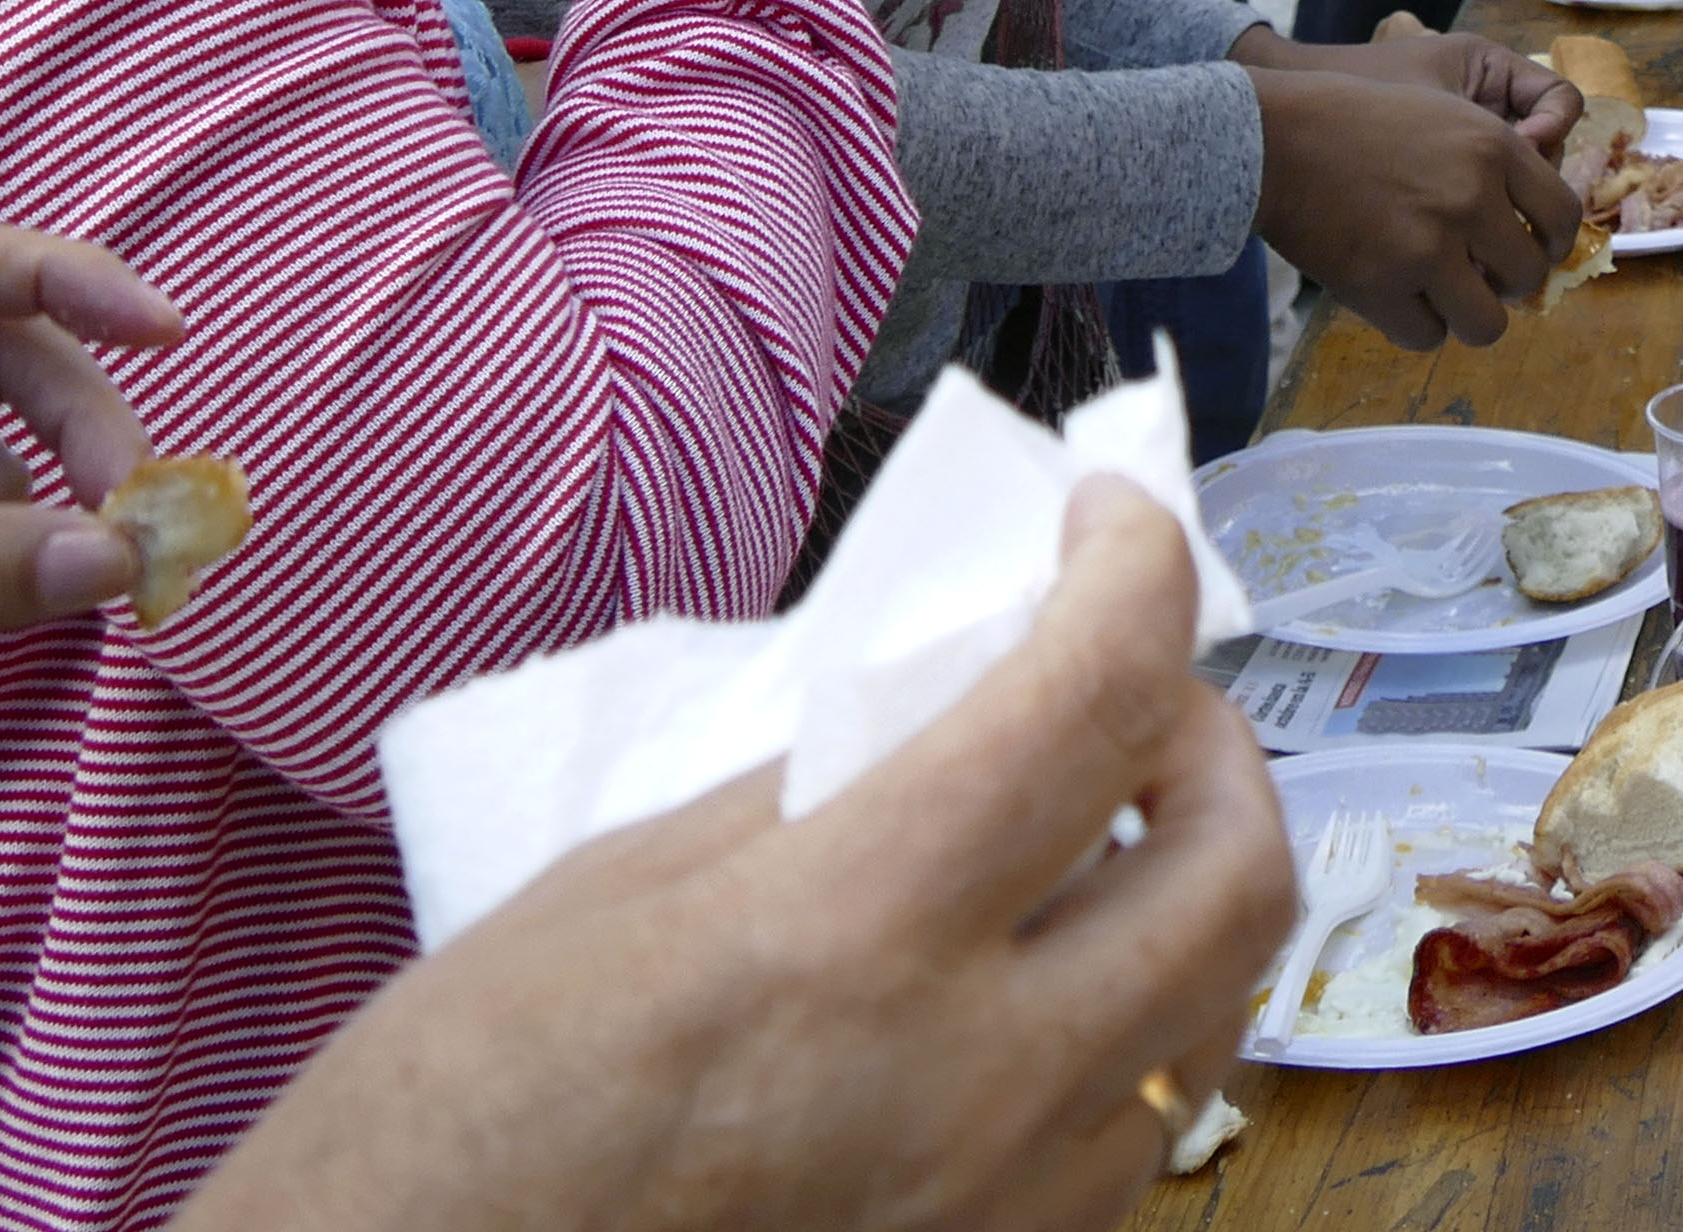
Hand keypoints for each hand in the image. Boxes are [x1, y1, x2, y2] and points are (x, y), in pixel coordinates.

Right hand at [173, 479, 1297, 1231]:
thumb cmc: (443, 1123)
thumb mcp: (610, 895)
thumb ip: (813, 796)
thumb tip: (947, 712)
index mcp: (850, 938)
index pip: (1097, 698)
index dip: (1138, 566)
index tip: (1113, 519)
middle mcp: (971, 1083)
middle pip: (1239, 872)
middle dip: (1215, 741)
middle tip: (1130, 689)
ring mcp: (999, 1207)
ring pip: (1215, 1014)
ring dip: (1185, 892)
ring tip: (1098, 836)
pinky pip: (1140, 1139)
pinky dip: (1130, 1031)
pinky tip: (1041, 992)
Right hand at [1243, 42, 1584, 348]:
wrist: (1273, 138)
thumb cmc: (1354, 119)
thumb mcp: (1442, 109)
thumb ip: (1493, 160)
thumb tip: (1531, 224)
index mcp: (1493, 147)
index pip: (1563, 216)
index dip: (1551, 242)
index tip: (1532, 249)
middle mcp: (1470, 198)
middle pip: (1528, 275)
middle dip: (1508, 282)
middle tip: (1478, 273)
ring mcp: (1427, 247)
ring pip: (1487, 323)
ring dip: (1469, 316)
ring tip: (1444, 297)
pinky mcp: (1382, 287)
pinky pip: (1428, 336)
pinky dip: (1416, 324)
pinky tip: (1397, 297)